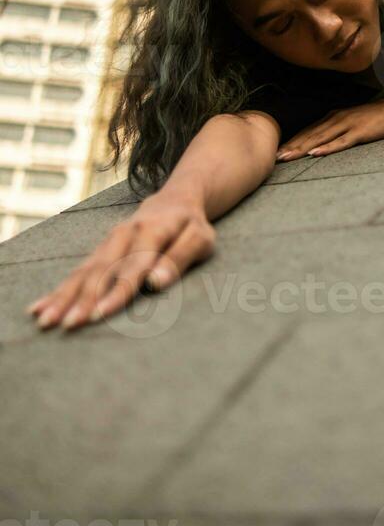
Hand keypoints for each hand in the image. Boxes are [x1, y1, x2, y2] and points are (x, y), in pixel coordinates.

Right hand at [24, 190, 216, 331]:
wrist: (173, 201)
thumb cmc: (191, 227)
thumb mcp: (200, 239)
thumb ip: (180, 258)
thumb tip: (157, 283)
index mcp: (151, 231)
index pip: (133, 266)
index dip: (117, 291)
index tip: (101, 313)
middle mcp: (124, 234)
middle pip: (100, 270)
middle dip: (83, 299)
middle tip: (68, 324)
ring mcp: (109, 242)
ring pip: (83, 272)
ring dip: (63, 297)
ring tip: (46, 320)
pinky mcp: (100, 250)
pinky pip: (77, 272)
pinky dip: (58, 291)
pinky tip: (40, 307)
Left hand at [275, 94, 383, 160]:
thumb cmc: (376, 118)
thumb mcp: (352, 121)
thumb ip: (337, 130)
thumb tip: (322, 141)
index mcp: (333, 117)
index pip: (308, 131)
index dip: (292, 141)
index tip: (278, 152)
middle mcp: (336, 119)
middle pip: (309, 135)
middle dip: (291, 146)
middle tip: (275, 157)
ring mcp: (348, 125)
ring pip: (320, 138)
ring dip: (302, 148)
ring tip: (288, 157)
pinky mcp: (360, 132)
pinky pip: (340, 142)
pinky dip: (326, 148)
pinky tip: (315, 154)